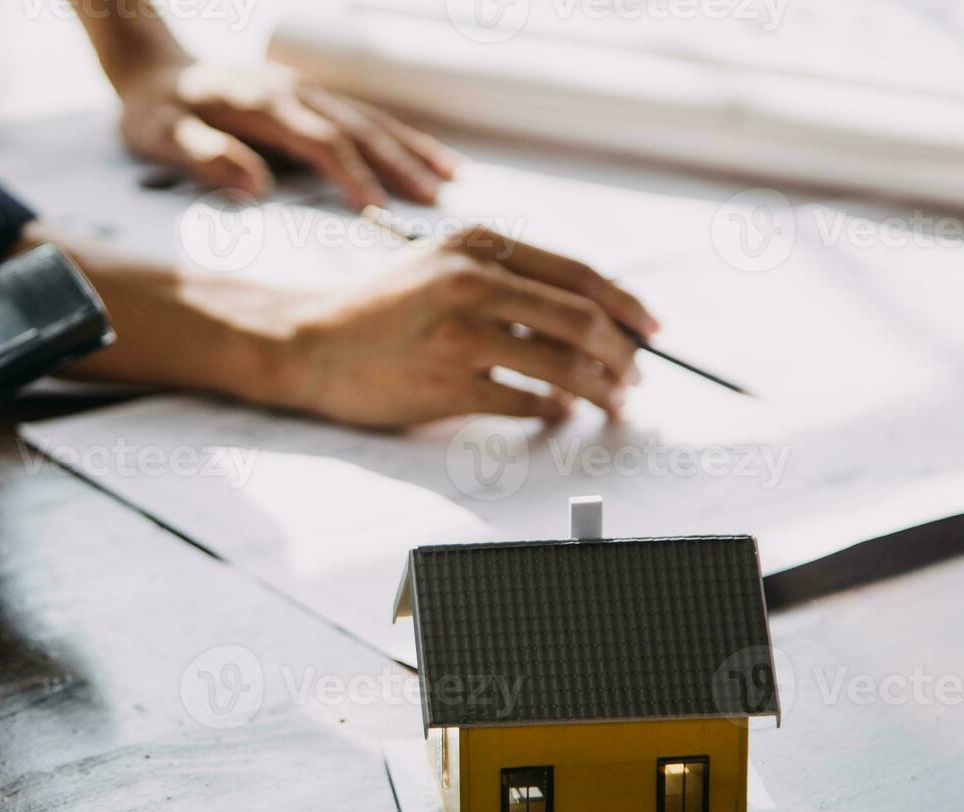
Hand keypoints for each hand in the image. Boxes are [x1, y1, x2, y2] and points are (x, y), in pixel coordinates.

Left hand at [116, 60, 460, 208]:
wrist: (153, 68)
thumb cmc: (155, 112)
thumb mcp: (161, 136)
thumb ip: (206, 156)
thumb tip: (257, 185)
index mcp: (262, 104)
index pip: (321, 142)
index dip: (352, 175)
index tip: (378, 210)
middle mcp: (294, 91)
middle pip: (359, 129)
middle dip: (400, 164)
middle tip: (435, 201)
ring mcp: (307, 90)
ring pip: (372, 119)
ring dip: (413, 149)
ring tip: (451, 180)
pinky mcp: (312, 97)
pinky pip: (367, 116)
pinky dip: (403, 136)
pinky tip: (430, 156)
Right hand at [276, 226, 659, 426]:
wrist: (310, 342)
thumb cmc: (381, 309)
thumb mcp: (441, 265)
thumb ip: (506, 279)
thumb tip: (593, 317)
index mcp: (478, 245)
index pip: (580, 274)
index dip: (629, 306)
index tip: (654, 332)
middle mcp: (472, 282)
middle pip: (582, 319)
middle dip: (623, 355)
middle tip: (636, 378)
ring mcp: (459, 335)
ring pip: (563, 366)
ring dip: (600, 390)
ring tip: (611, 403)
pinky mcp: (446, 385)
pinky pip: (524, 404)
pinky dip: (552, 412)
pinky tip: (558, 414)